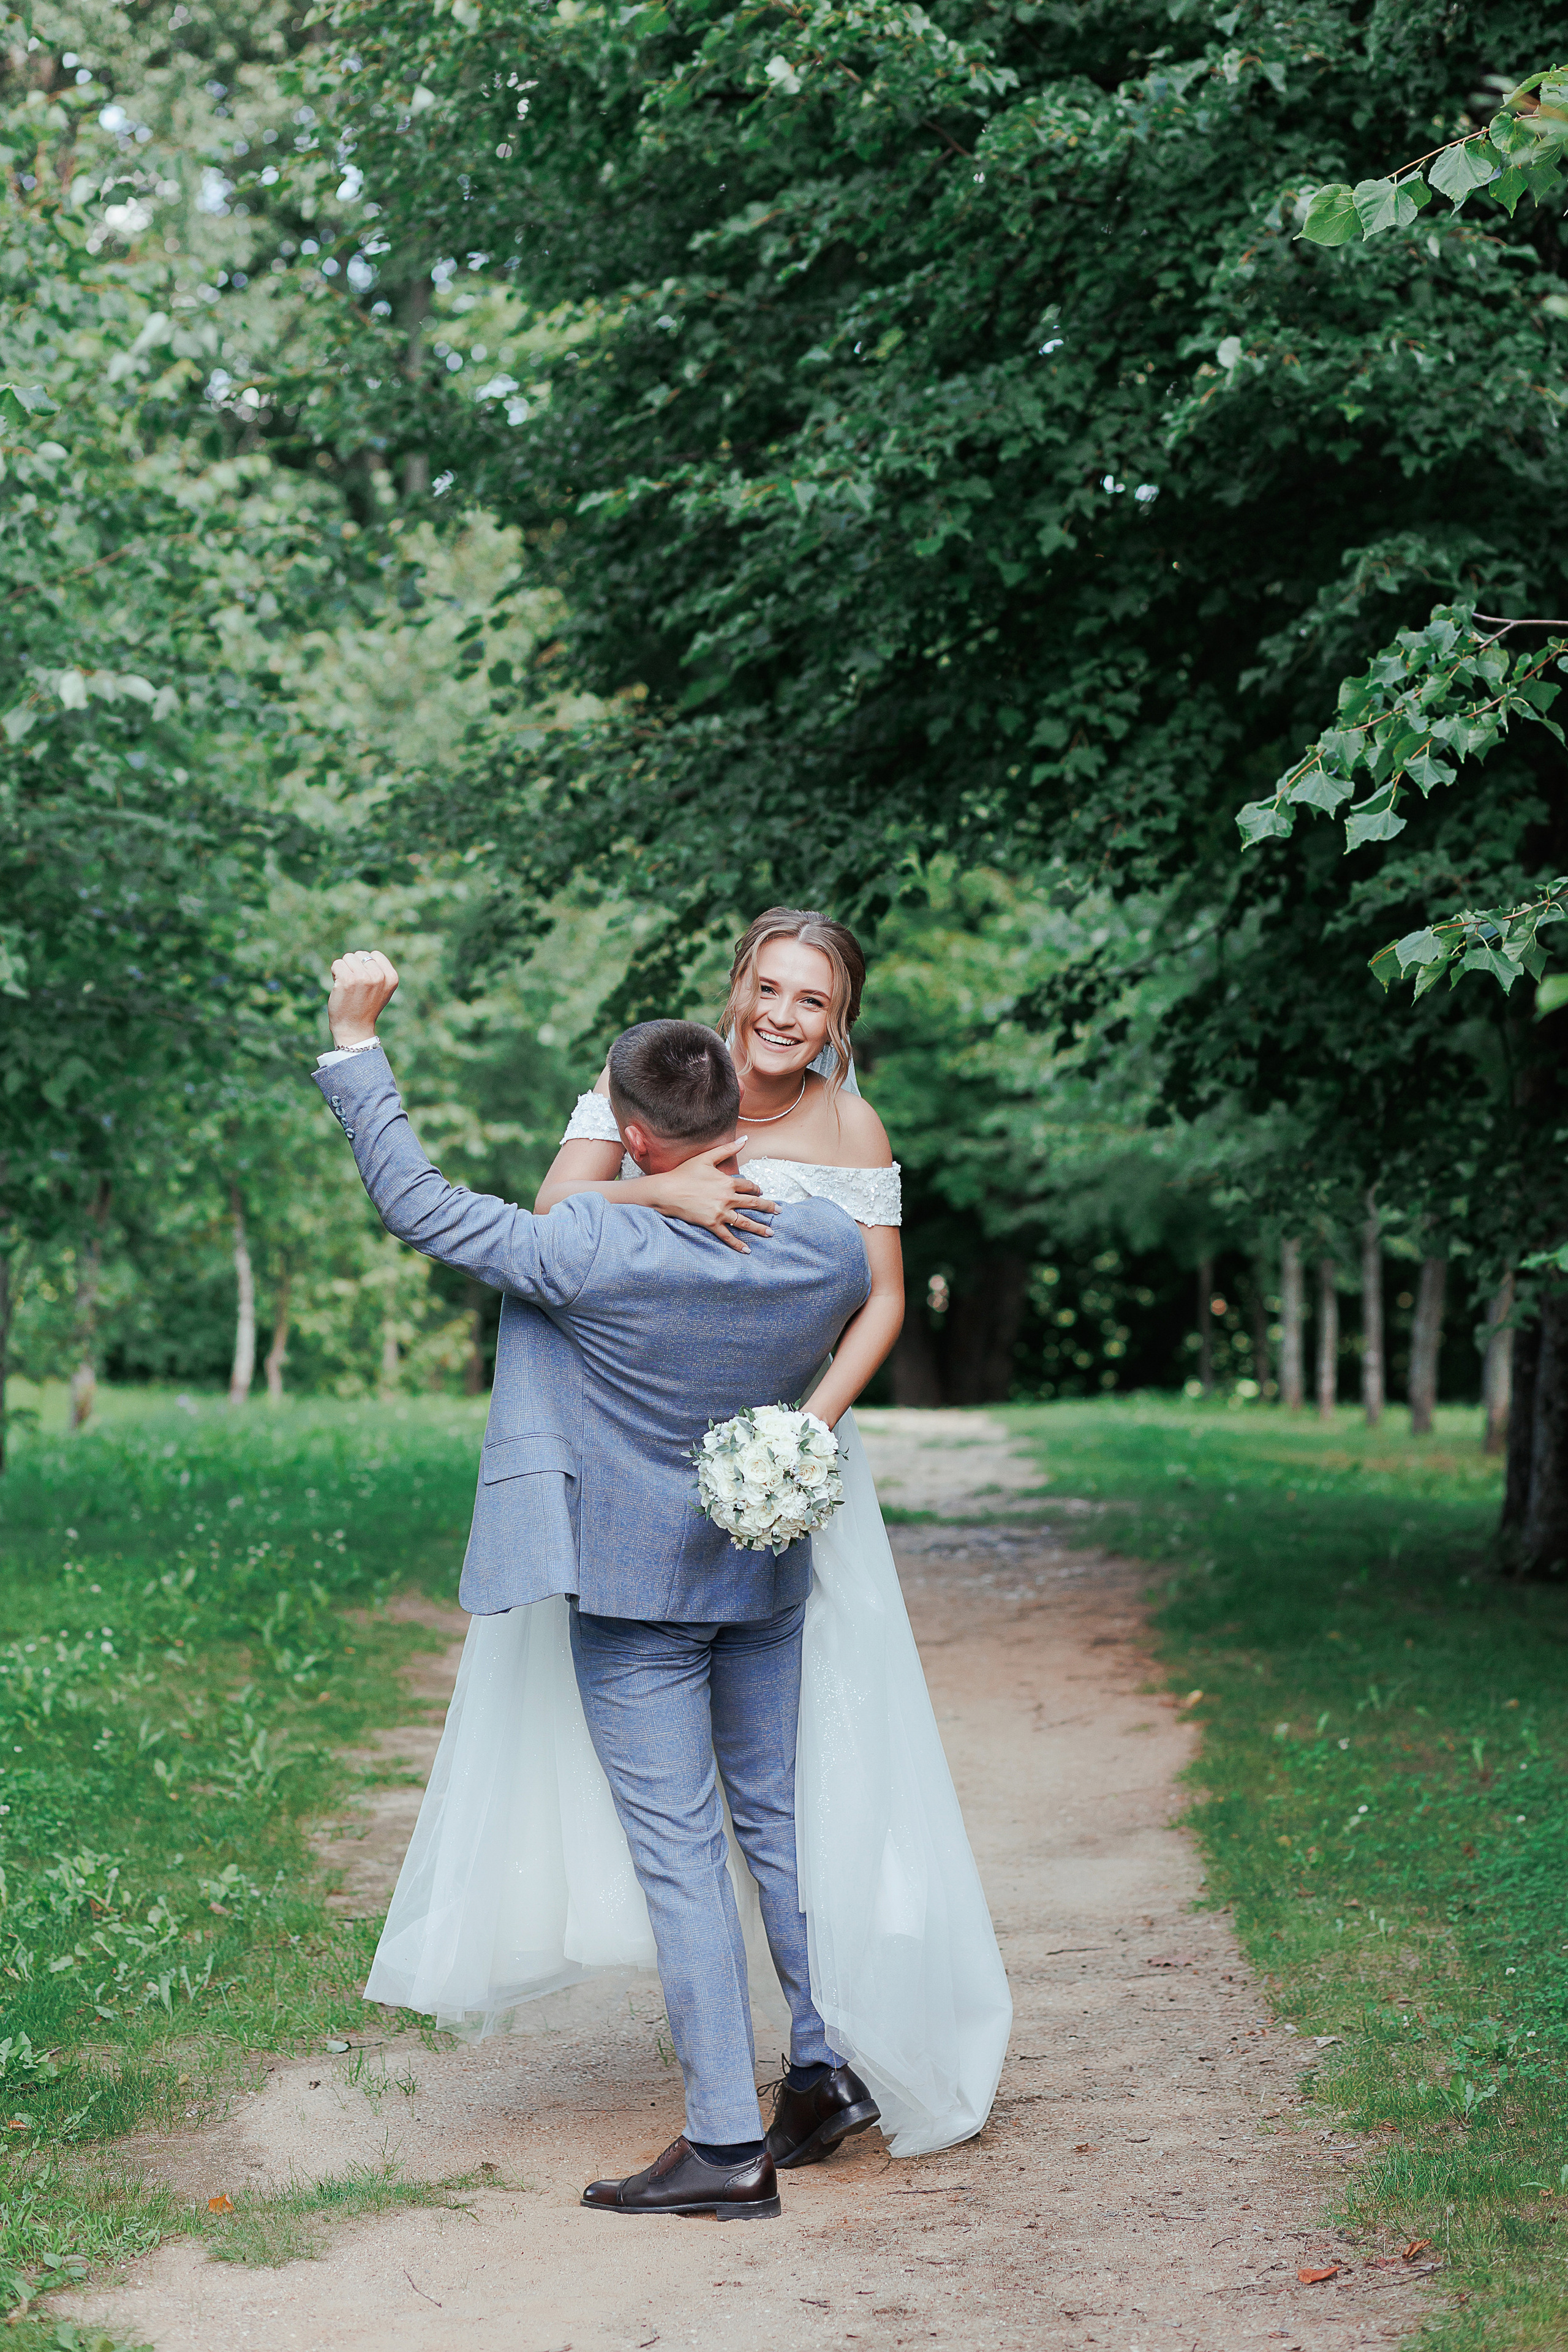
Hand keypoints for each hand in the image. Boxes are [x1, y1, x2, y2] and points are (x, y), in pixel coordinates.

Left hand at [327, 948, 399, 1046]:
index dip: (366, 966)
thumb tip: (368, 956)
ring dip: (344, 970)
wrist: (354, 1028)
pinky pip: (337, 964)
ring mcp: (363, 978)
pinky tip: (339, 986)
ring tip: (348, 986)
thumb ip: (380, 972)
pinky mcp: (347, 980)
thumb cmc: (366, 1008)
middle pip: (360, 954)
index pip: (375, 955)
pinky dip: (335, 973)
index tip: (365, 982)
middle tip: (355, 986)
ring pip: (348, 958)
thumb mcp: (382, 990)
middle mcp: (379, 976)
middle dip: (354, 967)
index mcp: (392, 978)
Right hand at [651, 1139, 777, 1253]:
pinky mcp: (711, 1223)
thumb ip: (727, 1149)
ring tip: (770, 1232)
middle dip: (768, 1208)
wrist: (667, 1191)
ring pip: (745, 1222)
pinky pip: (727, 1235)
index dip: (756, 1188)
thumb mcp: (706, 1158)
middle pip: (753, 1204)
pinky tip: (747, 1250)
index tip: (760, 1192)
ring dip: (759, 1228)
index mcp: (727, 1182)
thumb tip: (745, 1139)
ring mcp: (720, 1212)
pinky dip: (737, 1244)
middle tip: (779, 1212)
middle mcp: (727, 1198)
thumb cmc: (684, 1173)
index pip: (748, 1186)